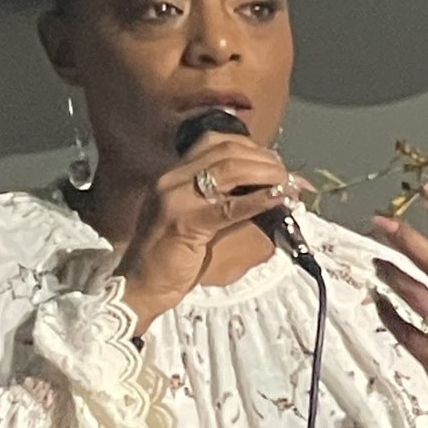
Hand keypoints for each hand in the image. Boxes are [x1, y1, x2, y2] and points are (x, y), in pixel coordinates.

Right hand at [117, 128, 303, 328]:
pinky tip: (277, 200)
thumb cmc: (169, 258)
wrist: (139, 284)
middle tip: (287, 175)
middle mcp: (173, 178)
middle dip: (264, 159)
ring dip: (265, 174)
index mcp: (174, 174)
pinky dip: (257, 201)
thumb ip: (224, 202)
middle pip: (226, 150)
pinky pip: (228, 206)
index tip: (275, 163)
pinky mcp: (185, 222)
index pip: (216, 142)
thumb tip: (266, 194)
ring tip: (286, 184)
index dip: (252, 148)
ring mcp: (176, 197)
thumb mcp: (196, 220)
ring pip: (229, 169)